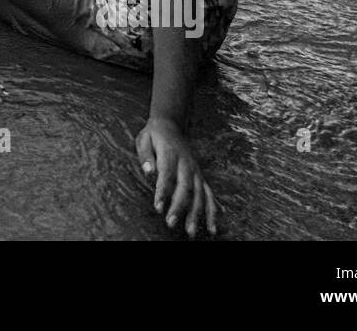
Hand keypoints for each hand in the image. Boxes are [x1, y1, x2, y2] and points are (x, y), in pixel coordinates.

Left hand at [135, 117, 216, 236]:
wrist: (170, 124)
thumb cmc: (153, 135)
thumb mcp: (143, 139)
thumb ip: (146, 156)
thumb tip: (148, 172)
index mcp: (170, 154)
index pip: (167, 175)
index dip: (163, 192)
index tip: (158, 208)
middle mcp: (186, 164)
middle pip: (185, 187)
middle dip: (179, 207)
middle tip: (171, 224)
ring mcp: (195, 171)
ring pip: (200, 194)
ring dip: (197, 214)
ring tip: (191, 233)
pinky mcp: (200, 176)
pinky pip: (209, 195)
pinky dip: (212, 211)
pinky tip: (212, 228)